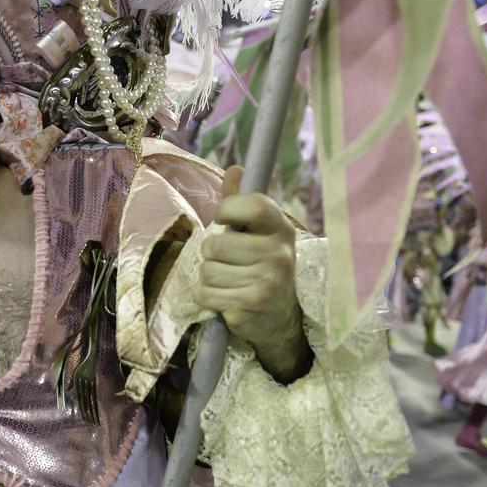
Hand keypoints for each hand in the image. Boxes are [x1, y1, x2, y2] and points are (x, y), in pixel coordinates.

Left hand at [195, 166, 310, 381]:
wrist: (281, 317)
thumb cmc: (263, 266)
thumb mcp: (258, 233)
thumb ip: (241, 202)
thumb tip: (235, 169)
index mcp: (281, 229)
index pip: (250, 205)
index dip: (226, 210)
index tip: (226, 222)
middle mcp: (278, 253)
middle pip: (214, 245)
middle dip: (212, 256)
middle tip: (231, 263)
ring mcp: (267, 281)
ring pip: (207, 272)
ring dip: (210, 279)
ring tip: (231, 282)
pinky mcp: (251, 305)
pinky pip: (206, 294)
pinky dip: (208, 299)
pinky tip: (227, 299)